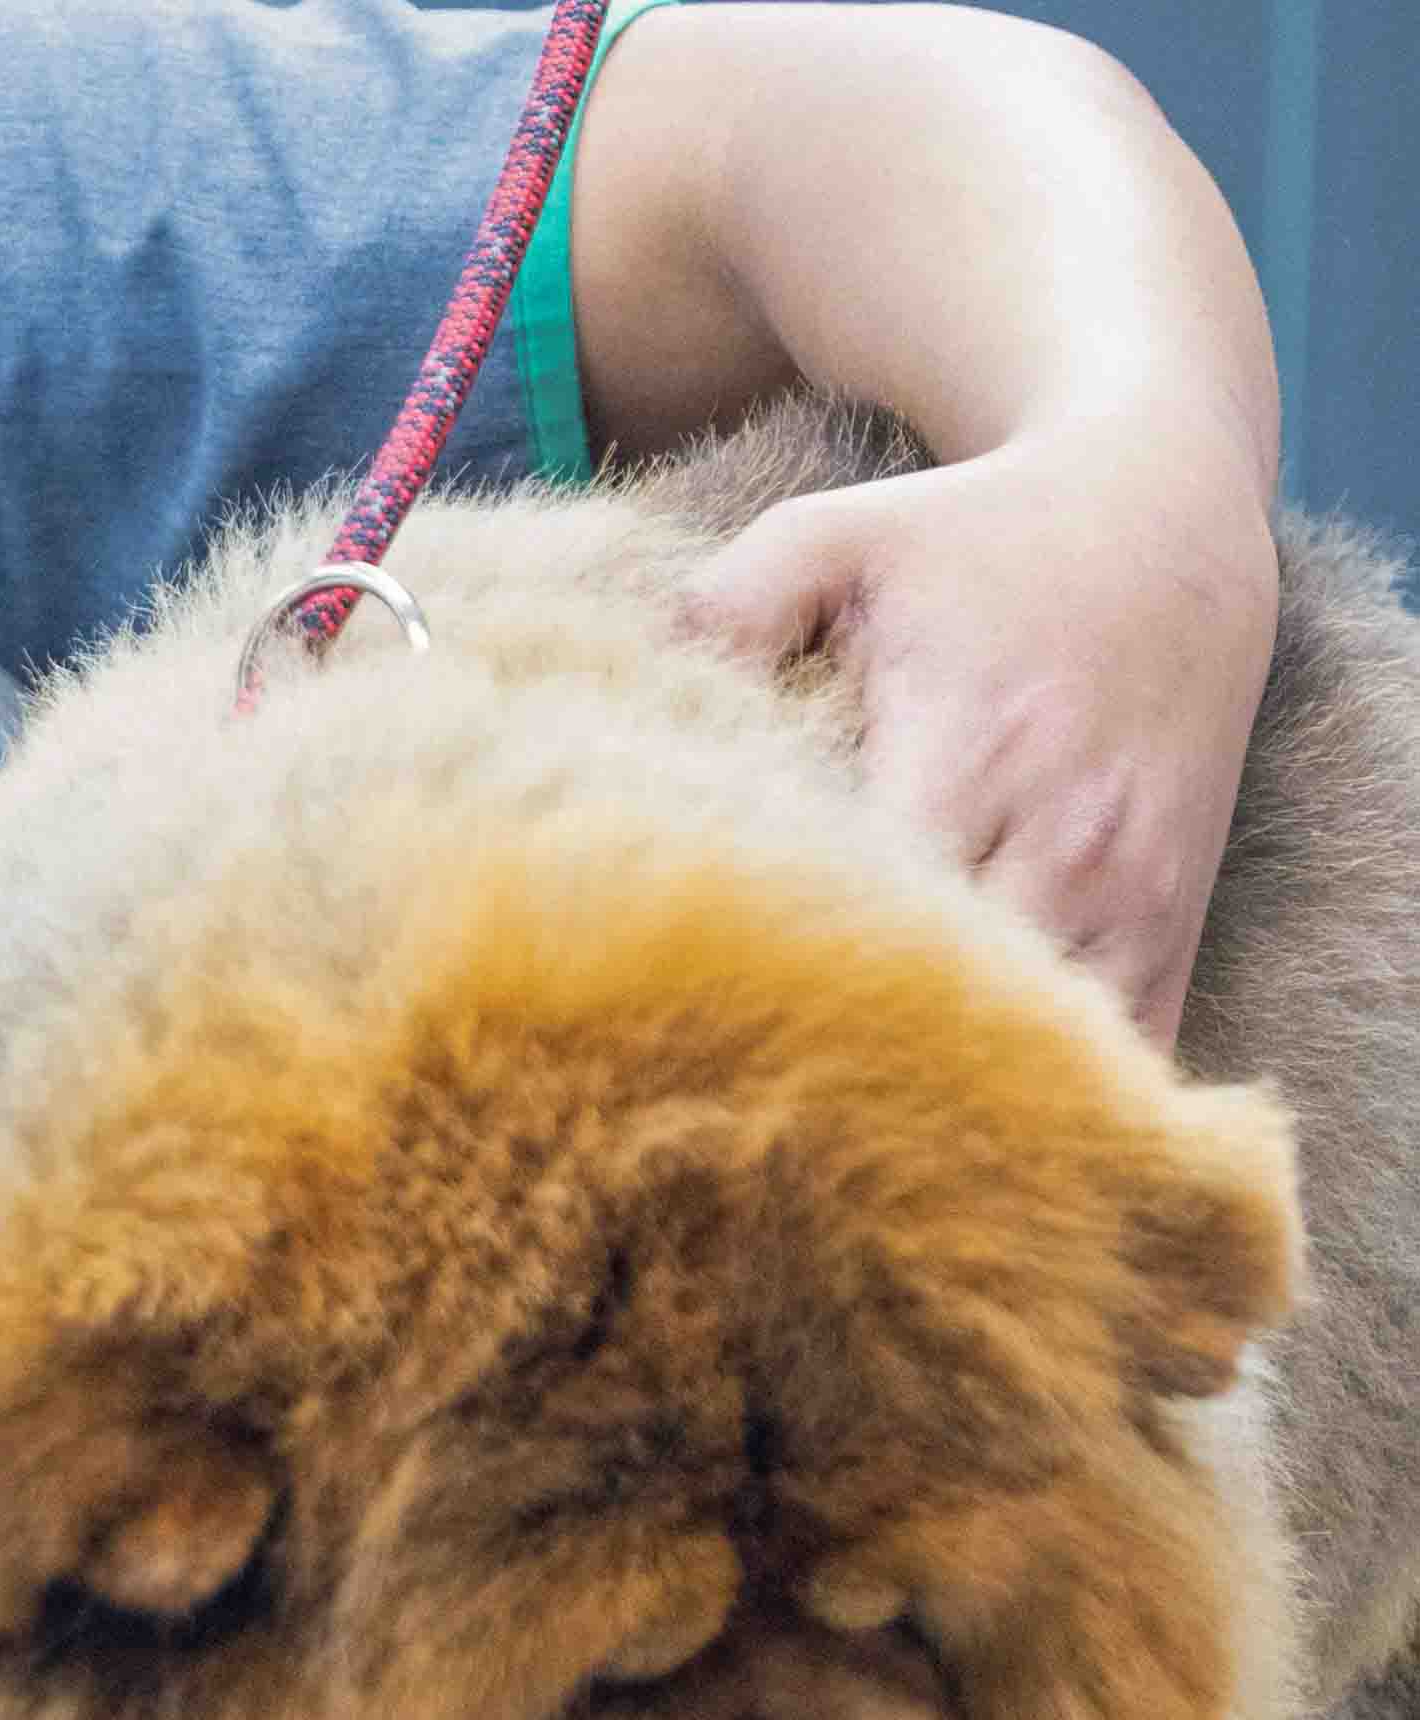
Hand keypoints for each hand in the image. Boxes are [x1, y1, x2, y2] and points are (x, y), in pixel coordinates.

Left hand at [677, 418, 1278, 1054]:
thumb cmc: (976, 542)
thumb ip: (729, 606)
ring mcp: (1131, 904)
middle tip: (737, 1088)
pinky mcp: (1169, 937)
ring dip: (939, 1089)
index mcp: (972, 753)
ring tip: (832, 1118)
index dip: (779, 973)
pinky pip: (1116, 1064)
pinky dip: (1039, 1097)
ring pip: (1034, 1055)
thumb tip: (629, 687)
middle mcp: (1064, 845)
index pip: (866, 914)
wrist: (1170, 521)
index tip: (696, 1004)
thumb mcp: (842, 536)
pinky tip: (942, 1107)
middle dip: (845, 1050)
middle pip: (942, 1007)